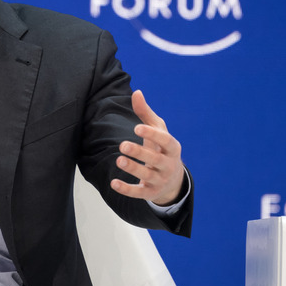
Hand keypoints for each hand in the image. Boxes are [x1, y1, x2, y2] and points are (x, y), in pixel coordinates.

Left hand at [110, 90, 185, 205]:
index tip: (137, 127)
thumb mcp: (158, 130)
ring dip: (132, 168)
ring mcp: (160, 180)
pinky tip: (113, 183)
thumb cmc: (162, 148)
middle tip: (122, 145)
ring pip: (146, 176)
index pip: (165, 140)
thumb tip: (136, 92)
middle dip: (139, 152)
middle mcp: (168, 164)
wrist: (172, 180)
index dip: (152, 134)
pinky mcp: (150, 193)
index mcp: (172, 147)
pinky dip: (127, 189)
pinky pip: (139, 193)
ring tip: (118, 160)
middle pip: (154, 159)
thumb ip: (145, 113)